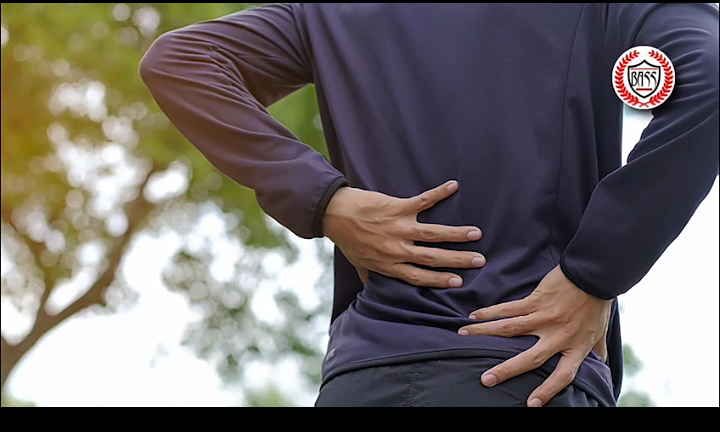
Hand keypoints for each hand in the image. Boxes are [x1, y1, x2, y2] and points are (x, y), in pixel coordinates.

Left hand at [323, 180, 485, 287]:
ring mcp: (398, 227)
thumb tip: (374, 293)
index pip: (419, 276)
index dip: (440, 280)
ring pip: (432, 234)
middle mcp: (396, 248)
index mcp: (389, 264)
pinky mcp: (397, 207)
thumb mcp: (359, 263)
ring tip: (476, 234)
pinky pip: (422, 201)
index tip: (459, 282)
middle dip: (457, 260)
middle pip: (432, 257)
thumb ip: (371, 277)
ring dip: (456, 234)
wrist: (333, 213)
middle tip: (480, 260)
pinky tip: (453, 186)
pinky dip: (438, 193)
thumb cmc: (347, 239)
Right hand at [458, 265, 612, 406]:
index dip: (548, 390)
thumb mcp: (599, 331)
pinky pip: (508, 309)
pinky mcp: (535, 300)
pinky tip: (474, 316)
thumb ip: (597, 350)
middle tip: (485, 380)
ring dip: (485, 334)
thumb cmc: (597, 303)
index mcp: (576, 346)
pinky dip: (490, 314)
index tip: (531, 404)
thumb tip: (601, 366)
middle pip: (530, 358)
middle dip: (506, 370)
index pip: (563, 375)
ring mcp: (545, 317)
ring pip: (510, 330)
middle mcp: (559, 335)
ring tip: (464, 338)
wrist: (594, 274)